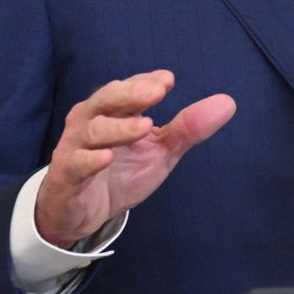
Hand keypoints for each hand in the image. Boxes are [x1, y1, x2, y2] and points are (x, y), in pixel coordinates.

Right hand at [34, 70, 236, 247]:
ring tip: (145, 127)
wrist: (83, 213)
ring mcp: (75, 148)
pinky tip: (107, 158)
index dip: (145, 82)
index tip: (168, 81)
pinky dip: (90, 160)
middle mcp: (90, 121)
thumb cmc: (120, 172)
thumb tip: (228, 103)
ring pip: (93, 130)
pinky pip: (75, 164)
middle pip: (106, 99)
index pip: (128, 88)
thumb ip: (187, 128)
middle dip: (131, 93)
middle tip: (156, 92)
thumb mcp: (159, 151)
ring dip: (119, 128)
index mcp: (112, 110)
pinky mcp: (66, 176)